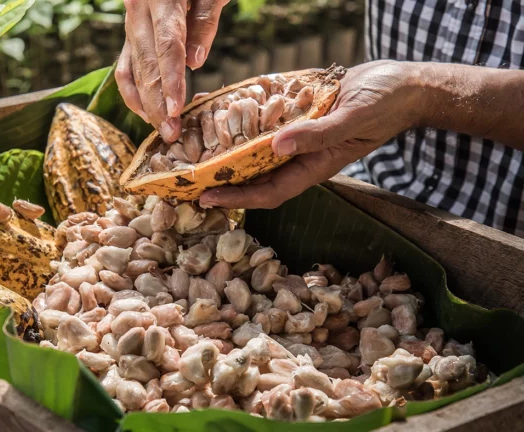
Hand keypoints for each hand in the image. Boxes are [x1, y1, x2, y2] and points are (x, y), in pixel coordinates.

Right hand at [115, 0, 229, 142]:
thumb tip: (194, 63)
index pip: (167, 46)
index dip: (171, 81)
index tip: (177, 110)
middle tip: (171, 133)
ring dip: (146, 104)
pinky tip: (145, 112)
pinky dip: (132, 91)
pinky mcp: (131, 32)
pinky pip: (125, 66)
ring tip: (162, 130)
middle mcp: (137, 11)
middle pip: (147, 64)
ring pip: (134, 69)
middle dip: (158, 103)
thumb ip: (204, 20)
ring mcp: (130, 23)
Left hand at [199, 60, 424, 208]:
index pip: (269, 191)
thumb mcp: (353, 119)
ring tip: (194, 147)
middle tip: (186, 177)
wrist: (402, 84)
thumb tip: (278, 146)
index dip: (237, 199)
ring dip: (227, 149)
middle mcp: (300, 155)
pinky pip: (266, 120)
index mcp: (314, 166)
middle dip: (222, 179)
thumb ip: (318, 135)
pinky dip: (244, 117)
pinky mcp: (298, 114)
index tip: (205, 198)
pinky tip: (221, 109)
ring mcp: (298, 135)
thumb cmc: (385, 105)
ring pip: (255, 149)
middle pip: (255, 174)